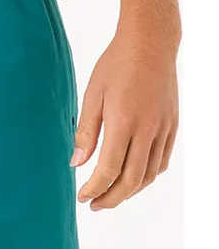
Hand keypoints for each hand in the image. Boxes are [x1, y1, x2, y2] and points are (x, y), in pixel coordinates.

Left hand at [71, 26, 178, 209]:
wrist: (152, 43)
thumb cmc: (116, 65)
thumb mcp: (92, 96)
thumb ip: (86, 133)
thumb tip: (76, 164)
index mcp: (124, 123)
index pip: (109, 169)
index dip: (94, 188)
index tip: (82, 197)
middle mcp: (148, 130)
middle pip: (131, 180)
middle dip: (111, 198)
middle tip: (94, 205)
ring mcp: (163, 128)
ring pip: (149, 174)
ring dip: (129, 191)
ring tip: (110, 196)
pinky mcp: (172, 125)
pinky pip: (162, 160)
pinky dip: (147, 176)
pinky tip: (133, 178)